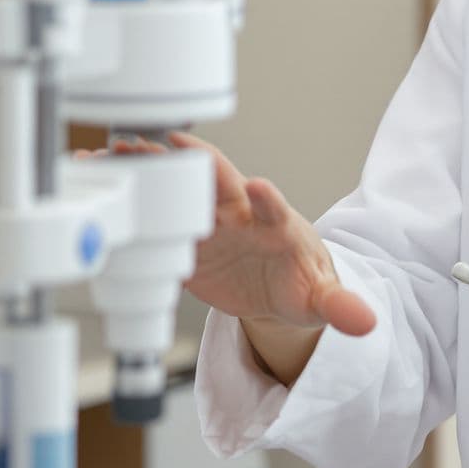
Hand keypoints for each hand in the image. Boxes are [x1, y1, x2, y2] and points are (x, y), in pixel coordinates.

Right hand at [137, 131, 373, 339]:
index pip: (272, 206)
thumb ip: (339, 306)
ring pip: (180, 185)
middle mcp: (239, 212)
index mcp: (275, 225)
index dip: (265, 197)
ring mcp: (208, 220)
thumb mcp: (320, 298)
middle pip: (215, 180)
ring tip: (119, 150)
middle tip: (166, 145)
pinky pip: (155, 212)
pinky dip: (131, 193)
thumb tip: (367, 322)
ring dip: (152, 166)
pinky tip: (102, 173)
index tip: (257, 187)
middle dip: (191, 161)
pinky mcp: (183, 236)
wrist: (277, 289)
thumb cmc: (302, 283)